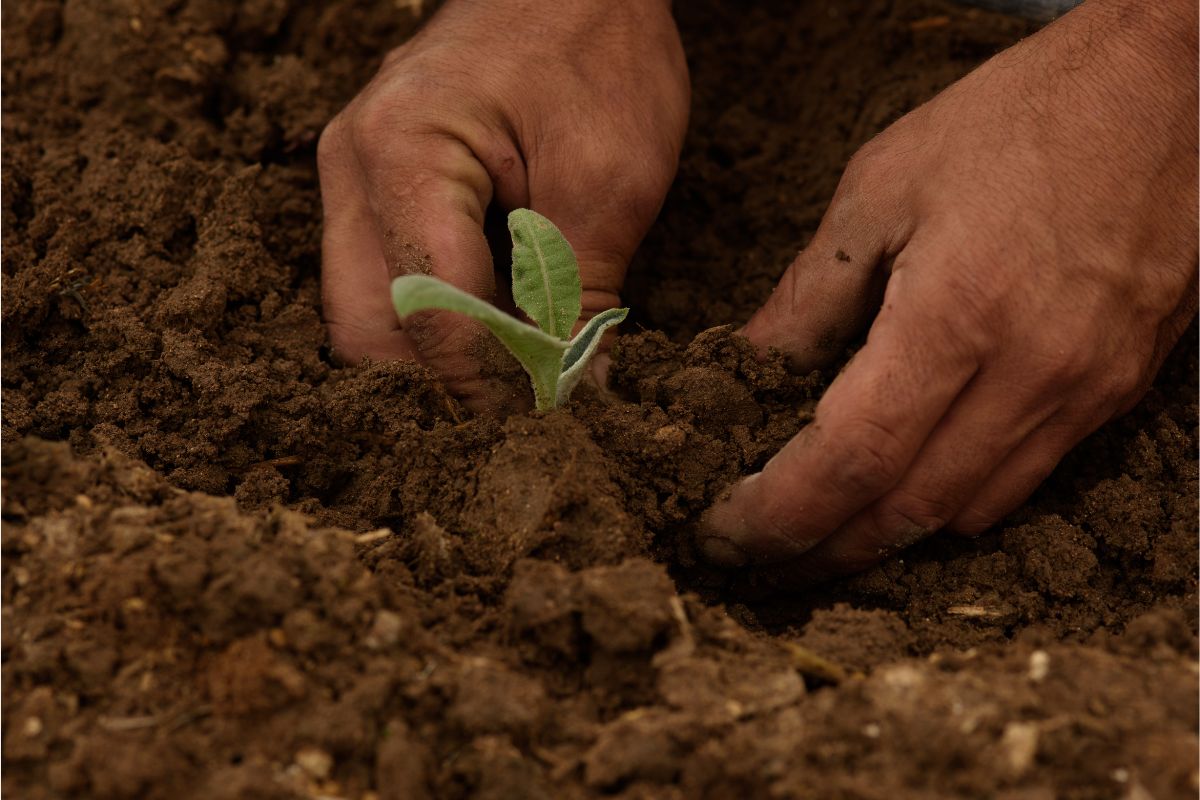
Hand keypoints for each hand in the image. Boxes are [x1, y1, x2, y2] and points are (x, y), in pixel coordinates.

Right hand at [318, 0, 687, 411]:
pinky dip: (436, 321)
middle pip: (366, 330)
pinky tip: (496, 336)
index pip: (430, 315)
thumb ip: (579, 298)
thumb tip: (572, 393)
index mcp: (403, 156)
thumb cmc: (595, 49)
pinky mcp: (375, 183)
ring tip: (513, 385)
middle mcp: (352, 168)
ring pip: (367, 313)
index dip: (487, 389)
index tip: (541, 432)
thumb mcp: (610, 181)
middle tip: (517, 424)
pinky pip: (384, 278)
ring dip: (435, 360)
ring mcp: (352, 174)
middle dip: (439, 389)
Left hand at [698, 0, 1196, 579]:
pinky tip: (905, 488)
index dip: (778, 514)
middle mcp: (1030, 374)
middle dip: (820, 551)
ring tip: (816, 532)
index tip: (722, 534)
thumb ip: (810, 296)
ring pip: (967, 514)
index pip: (850, 461)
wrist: (1171, 89)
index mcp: (955, 315)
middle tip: (756, 558)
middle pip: (905, 512)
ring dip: (884, 539)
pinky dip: (951, 505)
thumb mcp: (881, 189)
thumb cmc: (1015, 121)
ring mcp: (1085, 391)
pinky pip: (1024, 483)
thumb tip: (746, 369)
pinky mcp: (1119, 392)